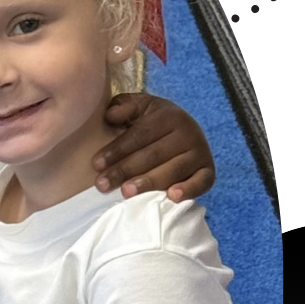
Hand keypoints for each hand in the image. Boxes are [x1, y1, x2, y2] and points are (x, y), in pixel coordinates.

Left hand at [96, 94, 216, 200]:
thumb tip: (111, 116)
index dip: (117, 150)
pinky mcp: (208, 171)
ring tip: (126, 193)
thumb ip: (123, 107)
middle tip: (102, 185)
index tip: (96, 164)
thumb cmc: (150, 122)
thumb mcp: (137, 107)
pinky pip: (201, 182)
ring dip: (149, 182)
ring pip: (173, 170)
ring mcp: (200, 153)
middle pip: (153, 155)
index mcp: (168, 116)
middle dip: (125, 170)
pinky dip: (189, 190)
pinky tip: (172, 196)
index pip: (139, 135)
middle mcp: (188, 132)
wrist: (181, 131)